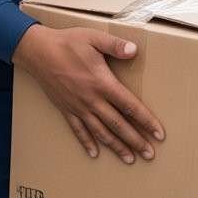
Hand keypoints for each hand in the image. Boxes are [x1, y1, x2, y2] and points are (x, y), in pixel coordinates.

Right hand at [12, 24, 163, 163]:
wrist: (39, 52)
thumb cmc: (69, 42)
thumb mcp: (95, 38)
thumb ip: (115, 45)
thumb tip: (135, 50)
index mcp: (102, 83)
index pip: (129, 106)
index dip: (145, 120)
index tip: (158, 133)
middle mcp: (92, 100)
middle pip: (118, 125)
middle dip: (135, 140)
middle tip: (150, 155)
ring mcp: (78, 107)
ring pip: (100, 132)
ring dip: (116, 147)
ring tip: (130, 159)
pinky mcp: (66, 109)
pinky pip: (78, 131)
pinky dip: (87, 143)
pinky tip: (94, 154)